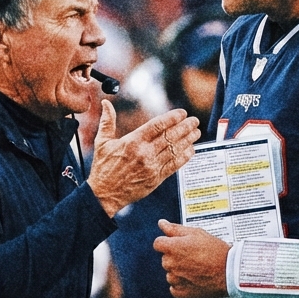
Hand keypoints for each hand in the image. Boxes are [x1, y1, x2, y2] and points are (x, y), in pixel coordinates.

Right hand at [86, 102, 199, 216]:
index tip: (182, 113)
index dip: (172, 118)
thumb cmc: (103, 168)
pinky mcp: (156, 179)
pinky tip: (191, 150)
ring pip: (175, 150)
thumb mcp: (102, 142)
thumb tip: (106, 103)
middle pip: (170, 136)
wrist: (104, 195)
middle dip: (185, 127)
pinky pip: (174, 165)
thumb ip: (107, 121)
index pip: (157, 125)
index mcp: (132, 142)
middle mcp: (144, 153)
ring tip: (196, 133)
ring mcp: (152, 167)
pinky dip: (184, 157)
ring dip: (188, 140)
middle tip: (194, 121)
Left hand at [155, 221, 229, 297]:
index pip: (158, 244)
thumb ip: (175, 229)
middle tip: (193, 256)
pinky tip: (194, 279)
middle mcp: (170, 264)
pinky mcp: (181, 293)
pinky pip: (175, 288)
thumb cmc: (215, 250)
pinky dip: (182, 285)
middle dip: (175, 257)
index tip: (178, 245)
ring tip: (196, 268)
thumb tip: (161, 223)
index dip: (168, 242)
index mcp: (172, 248)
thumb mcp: (196, 233)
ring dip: (179, 271)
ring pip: (171, 273)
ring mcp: (175, 280)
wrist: (230, 271)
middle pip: (166, 259)